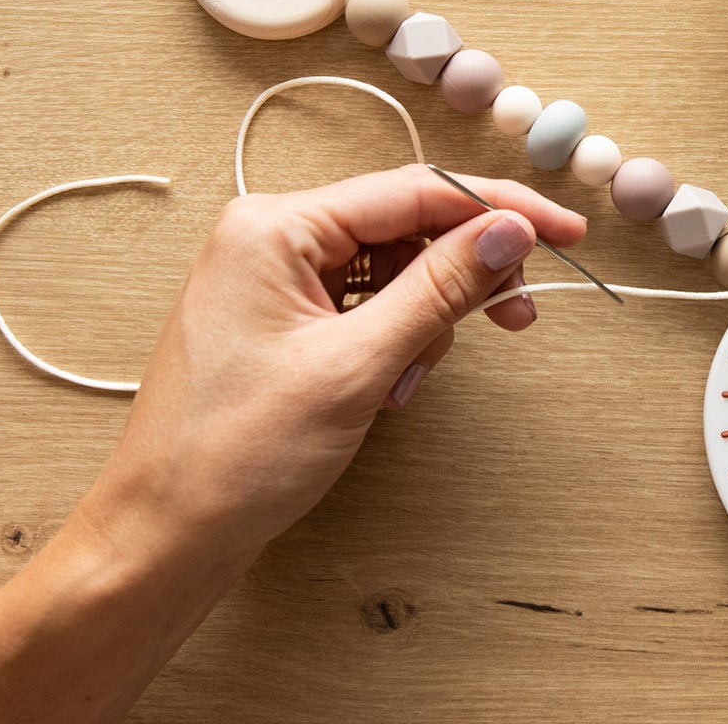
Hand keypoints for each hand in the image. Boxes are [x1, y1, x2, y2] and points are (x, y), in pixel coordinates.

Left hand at [80, 163, 587, 570]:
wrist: (164, 536)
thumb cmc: (232, 455)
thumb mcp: (356, 365)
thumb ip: (440, 289)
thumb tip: (509, 232)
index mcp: (275, 227)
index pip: (415, 190)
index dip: (499, 209)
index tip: (562, 234)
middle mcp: (272, 238)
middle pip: (409, 226)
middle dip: (463, 275)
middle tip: (517, 315)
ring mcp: (276, 280)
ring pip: (396, 270)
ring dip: (425, 323)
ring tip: (404, 384)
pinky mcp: (284, 320)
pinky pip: (367, 305)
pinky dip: (396, 343)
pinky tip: (388, 389)